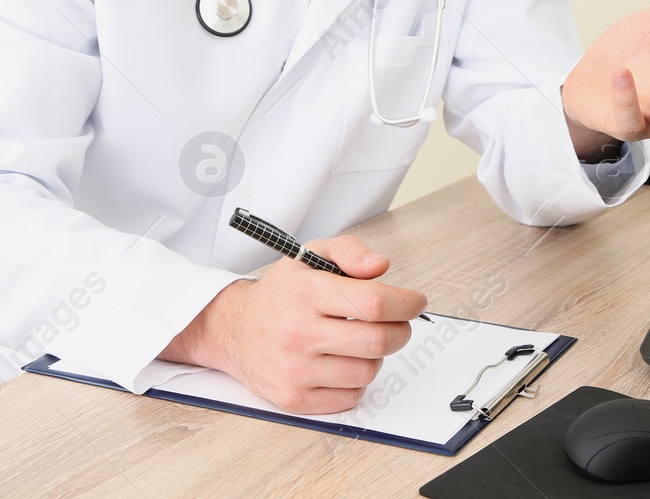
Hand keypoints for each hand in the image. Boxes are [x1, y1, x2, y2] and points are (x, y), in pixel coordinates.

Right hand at [161, 235, 426, 413]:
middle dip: (401, 331)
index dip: (406, 303)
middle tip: (399, 323)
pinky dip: (356, 380)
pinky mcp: (294, 399)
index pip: (373, 302)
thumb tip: (380, 266)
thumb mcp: (310, 256)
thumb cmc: (280, 294)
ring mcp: (296, 370)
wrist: (233, 330)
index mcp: (306, 293)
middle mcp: (299, 333)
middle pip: (378, 340)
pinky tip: (342, 362)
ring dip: (376, 355)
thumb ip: (349, 251)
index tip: (416, 302)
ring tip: (360, 340)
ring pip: (368, 370)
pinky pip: (351, 396)